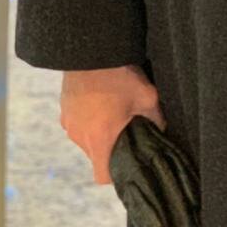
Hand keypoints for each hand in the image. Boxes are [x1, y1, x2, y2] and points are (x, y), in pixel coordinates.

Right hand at [60, 64, 167, 184]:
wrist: (90, 51)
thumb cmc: (118, 77)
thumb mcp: (147, 97)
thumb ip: (156, 120)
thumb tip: (162, 130)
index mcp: (99, 140)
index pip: (102, 176)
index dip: (115, 175)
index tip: (126, 163)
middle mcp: (79, 137)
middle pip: (95, 156)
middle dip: (110, 147)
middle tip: (126, 129)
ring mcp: (68, 123)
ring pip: (85, 139)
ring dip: (97, 131)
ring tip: (112, 110)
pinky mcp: (63, 109)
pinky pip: (77, 123)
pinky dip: (87, 119)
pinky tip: (99, 101)